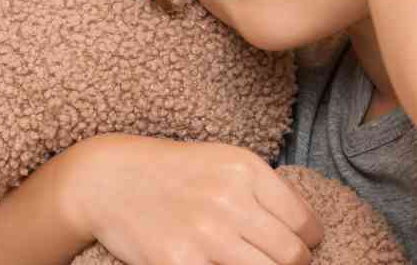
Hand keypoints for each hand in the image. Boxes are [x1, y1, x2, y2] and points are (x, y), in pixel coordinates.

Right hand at [64, 133, 323, 264]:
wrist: (107, 179)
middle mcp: (231, 199)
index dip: (309, 243)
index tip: (302, 248)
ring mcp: (206, 233)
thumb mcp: (222, 162)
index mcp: (246, 169)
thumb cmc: (170, 172)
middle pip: (292, 255)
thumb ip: (262, 190)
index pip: (304, 222)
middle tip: (282, 264)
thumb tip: (304, 229)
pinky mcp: (180, 261)